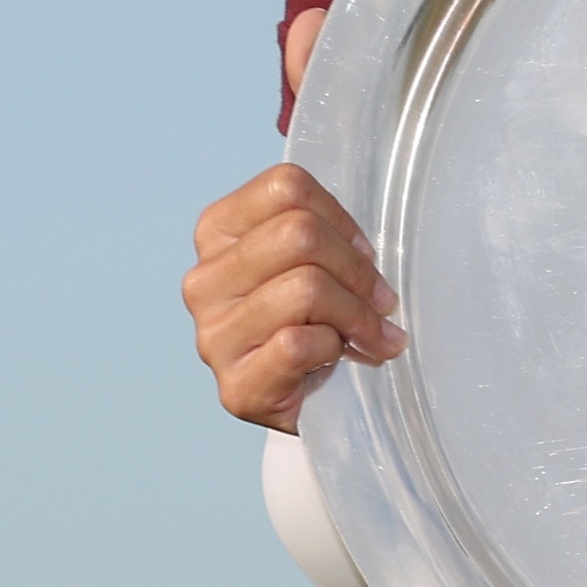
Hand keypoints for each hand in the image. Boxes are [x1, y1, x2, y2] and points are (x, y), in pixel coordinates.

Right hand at [186, 160, 403, 431]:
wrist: (305, 399)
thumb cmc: (312, 318)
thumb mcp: (312, 261)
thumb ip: (324, 232)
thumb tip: (367, 247)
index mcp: (218, 232)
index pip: (286, 187)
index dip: (339, 217)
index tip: (363, 251)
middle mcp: (204, 280)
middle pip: (299, 233)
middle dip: (357, 268)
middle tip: (382, 300)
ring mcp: (213, 334)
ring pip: (304, 288)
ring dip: (356, 314)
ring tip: (372, 333)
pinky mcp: (235, 384)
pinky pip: (297, 343)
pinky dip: (332, 346)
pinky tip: (336, 358)